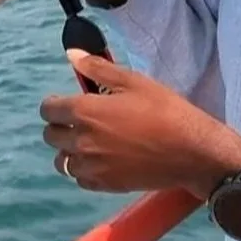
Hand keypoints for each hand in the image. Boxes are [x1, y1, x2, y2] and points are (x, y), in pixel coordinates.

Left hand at [41, 49, 240, 197]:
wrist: (192, 152)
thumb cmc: (165, 110)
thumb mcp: (133, 81)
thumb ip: (97, 68)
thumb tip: (71, 55)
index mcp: (86, 112)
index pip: (48, 110)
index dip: (55, 104)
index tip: (67, 102)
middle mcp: (82, 142)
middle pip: (51, 136)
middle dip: (61, 125)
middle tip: (81, 120)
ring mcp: (92, 167)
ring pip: (62, 161)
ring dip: (69, 150)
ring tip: (90, 142)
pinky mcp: (105, 185)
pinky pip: (79, 179)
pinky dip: (84, 170)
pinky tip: (101, 160)